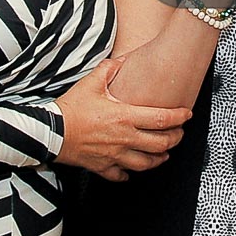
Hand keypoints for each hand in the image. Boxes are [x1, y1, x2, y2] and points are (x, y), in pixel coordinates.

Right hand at [54, 59, 189, 181]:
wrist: (49, 132)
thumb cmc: (70, 108)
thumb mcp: (91, 82)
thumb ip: (110, 69)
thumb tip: (123, 60)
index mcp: (125, 117)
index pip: (162, 119)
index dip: (179, 117)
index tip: (186, 115)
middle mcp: (124, 138)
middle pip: (161, 144)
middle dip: (175, 140)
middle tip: (178, 134)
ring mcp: (115, 156)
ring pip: (146, 163)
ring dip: (159, 159)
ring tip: (164, 154)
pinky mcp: (102, 167)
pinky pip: (121, 175)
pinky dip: (129, 173)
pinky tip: (131, 169)